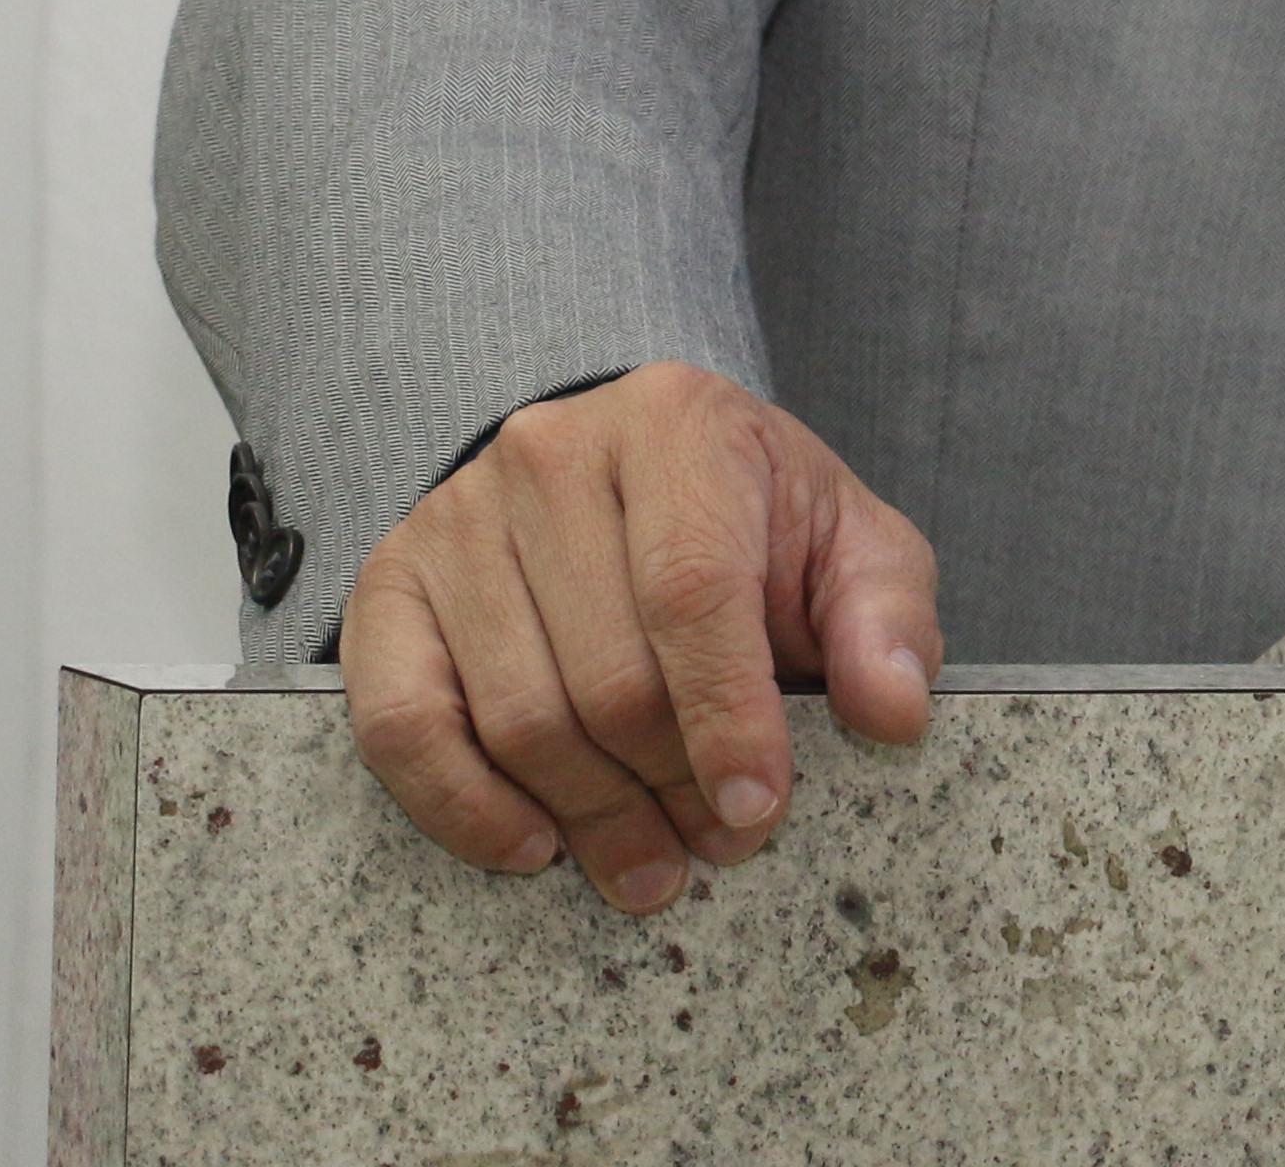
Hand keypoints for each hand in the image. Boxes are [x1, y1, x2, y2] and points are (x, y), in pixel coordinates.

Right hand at [339, 360, 939, 912]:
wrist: (625, 466)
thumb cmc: (746, 516)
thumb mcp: (846, 542)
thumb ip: (886, 618)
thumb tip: (893, 710)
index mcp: (676, 425)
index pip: (691, 589)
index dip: (726, 717)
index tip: (754, 809)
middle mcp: (551, 455)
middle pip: (605, 673)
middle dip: (668, 786)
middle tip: (714, 844)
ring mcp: (457, 517)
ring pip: (515, 712)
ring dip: (587, 816)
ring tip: (649, 859)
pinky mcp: (391, 584)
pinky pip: (403, 723)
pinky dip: (465, 807)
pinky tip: (534, 843)